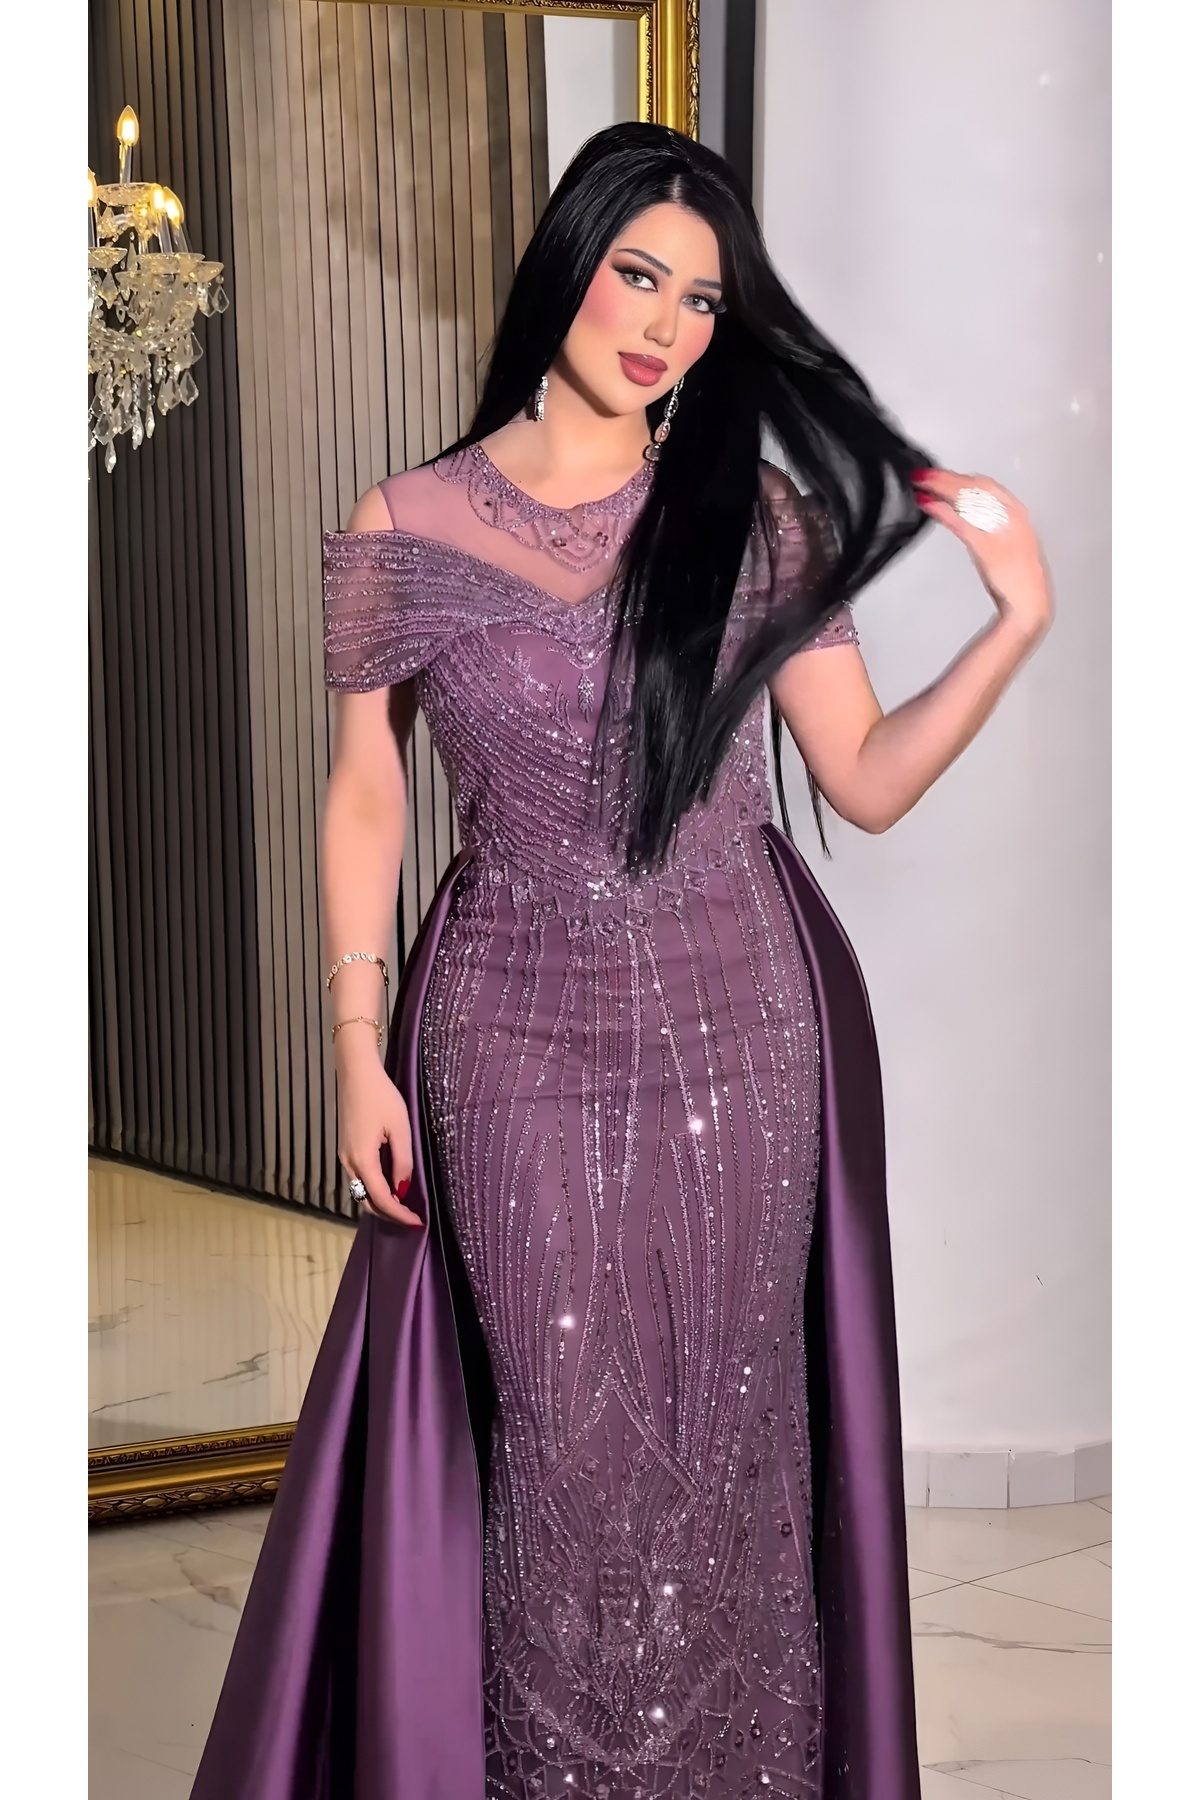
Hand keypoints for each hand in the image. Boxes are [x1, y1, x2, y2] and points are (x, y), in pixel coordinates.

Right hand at [336, 1052, 422, 1226]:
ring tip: (403, 1205)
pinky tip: (388, 1186)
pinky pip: (358, 1179)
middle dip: (388, 1214)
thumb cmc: (381, 1096)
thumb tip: (402, 1189)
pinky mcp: (344, 1149)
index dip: (399, 1214)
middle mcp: (348, 1163)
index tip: (417, 1222)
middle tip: (412, 1218)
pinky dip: (373, 1189)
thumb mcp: (400, 1128)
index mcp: (362, 1160)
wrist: (355, 1073)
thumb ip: (402, 1161)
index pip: (381, 1199)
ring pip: (360, 1191)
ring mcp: (343, 1156)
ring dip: (380, 1202)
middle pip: (366, 1202)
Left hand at [911, 469, 1053, 645]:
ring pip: (965, 498)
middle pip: (974, 486)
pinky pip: (959, 520)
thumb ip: (992, 526)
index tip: (942, 473)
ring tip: (919, 482)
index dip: (961, 477)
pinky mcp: (985, 544)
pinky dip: (941, 509)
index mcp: (1017, 513)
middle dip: (947, 477)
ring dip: (939, 486)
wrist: (1028, 601)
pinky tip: (926, 504)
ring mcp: (998, 528)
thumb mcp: (1008, 543)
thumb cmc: (1018, 578)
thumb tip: (968, 515)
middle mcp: (1010, 515)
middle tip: (924, 473)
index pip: (986, 485)